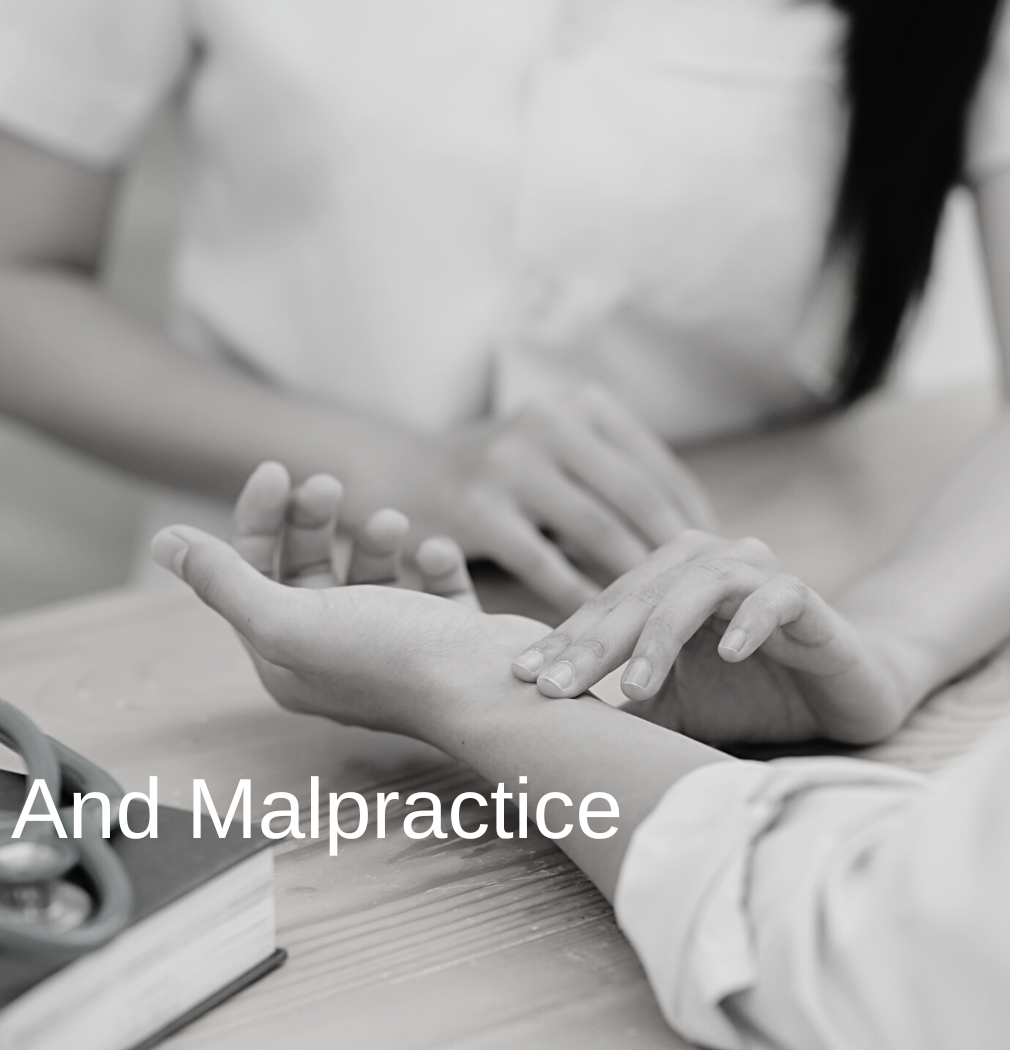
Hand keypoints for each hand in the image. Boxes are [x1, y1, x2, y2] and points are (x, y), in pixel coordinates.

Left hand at [152, 462, 545, 738]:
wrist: (500, 692)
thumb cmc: (393, 658)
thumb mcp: (288, 616)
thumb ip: (223, 580)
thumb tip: (162, 543)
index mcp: (288, 662)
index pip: (252, 578)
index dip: (257, 520)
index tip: (275, 470)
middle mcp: (336, 660)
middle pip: (307, 571)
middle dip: (314, 521)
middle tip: (327, 481)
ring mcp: (396, 651)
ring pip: (372, 576)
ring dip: (376, 539)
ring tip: (393, 523)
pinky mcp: (449, 640)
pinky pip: (432, 587)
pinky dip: (433, 561)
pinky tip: (439, 551)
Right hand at [350, 385, 716, 611]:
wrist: (396, 473)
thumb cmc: (498, 476)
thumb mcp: (558, 451)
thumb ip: (616, 479)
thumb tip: (703, 537)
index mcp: (581, 405)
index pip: (659, 470)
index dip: (696, 525)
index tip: (719, 571)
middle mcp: (549, 422)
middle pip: (638, 499)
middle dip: (677, 557)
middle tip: (705, 606)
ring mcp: (510, 462)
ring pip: (598, 531)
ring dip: (637, 583)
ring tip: (665, 622)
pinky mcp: (476, 507)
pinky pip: (545, 564)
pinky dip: (579, 599)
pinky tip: (601, 629)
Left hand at [510, 531, 915, 744]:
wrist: (843, 692)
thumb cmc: (748, 694)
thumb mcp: (674, 709)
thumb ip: (622, 713)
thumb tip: (546, 744)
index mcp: (664, 580)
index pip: (603, 611)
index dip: (562, 643)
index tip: (521, 679)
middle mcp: (704, 564)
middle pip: (637, 599)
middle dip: (592, 646)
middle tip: (556, 688)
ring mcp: (757, 574)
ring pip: (696, 591)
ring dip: (660, 637)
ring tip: (634, 687)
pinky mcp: (807, 597)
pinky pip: (775, 597)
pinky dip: (749, 622)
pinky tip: (724, 654)